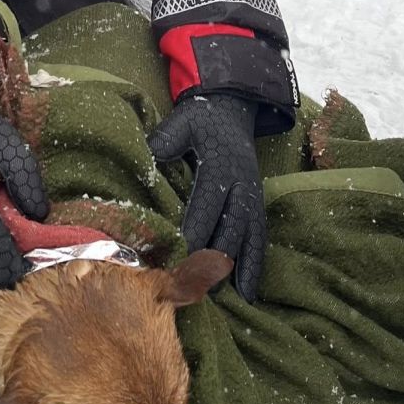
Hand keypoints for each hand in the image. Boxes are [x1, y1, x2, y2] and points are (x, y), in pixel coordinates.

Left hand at [148, 95, 264, 301]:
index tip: (179, 256)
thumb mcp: (181, 123)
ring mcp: (252, 197)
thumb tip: (144, 164)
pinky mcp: (257, 205)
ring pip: (247, 238)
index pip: (206, 206)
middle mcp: (241, 186)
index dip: (194, 232)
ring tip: (226, 296)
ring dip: (237, 267)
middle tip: (195, 285)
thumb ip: (163, 144)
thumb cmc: (200, 119)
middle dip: (213, 257)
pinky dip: (254, 266)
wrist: (233, 107)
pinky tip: (248, 292)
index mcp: (221, 168)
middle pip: (229, 227)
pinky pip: (259, 239)